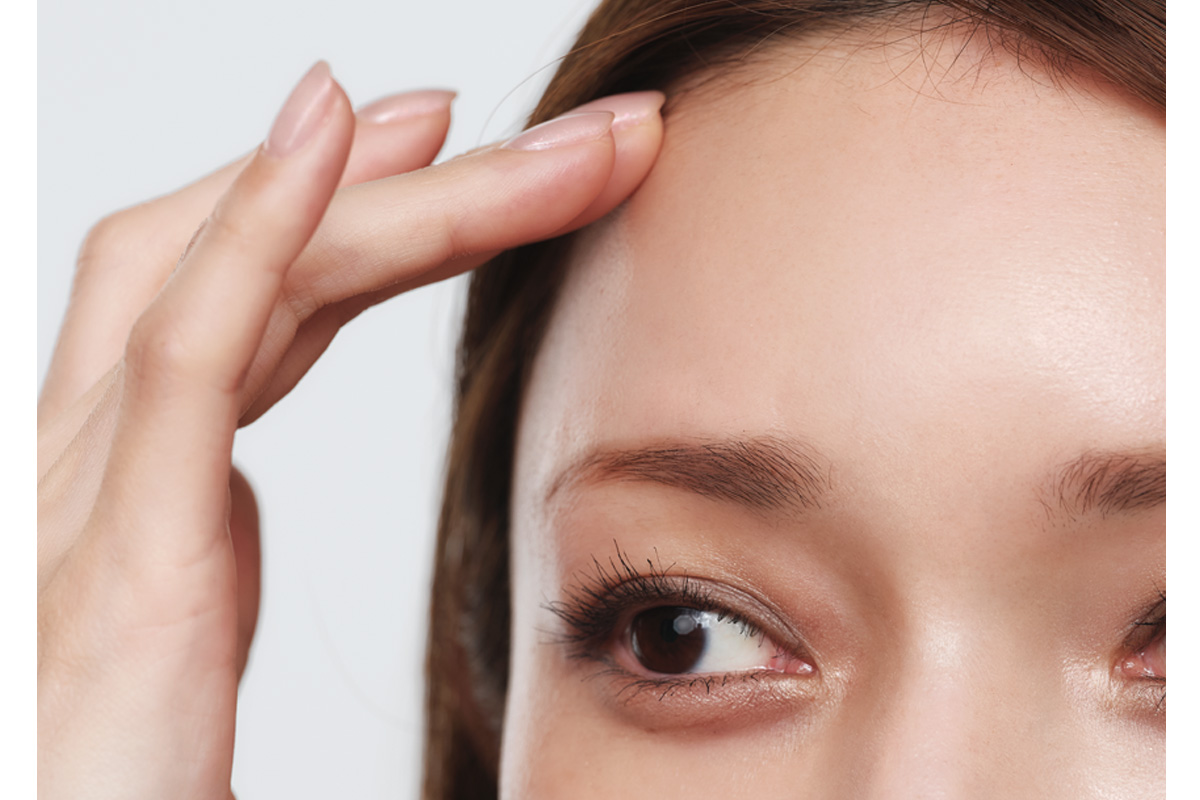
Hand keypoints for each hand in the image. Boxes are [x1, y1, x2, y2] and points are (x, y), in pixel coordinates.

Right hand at [37, 60, 663, 798]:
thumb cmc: (117, 775)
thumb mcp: (178, 627)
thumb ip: (202, 542)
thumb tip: (243, 491)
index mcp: (129, 467)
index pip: (254, 294)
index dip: (353, 209)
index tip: (458, 152)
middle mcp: (93, 445)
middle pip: (261, 260)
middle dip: (408, 179)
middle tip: (548, 128)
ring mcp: (82, 485)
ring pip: (246, 274)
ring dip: (395, 184)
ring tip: (520, 126)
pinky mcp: (111, 553)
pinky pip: (186, 347)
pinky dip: (258, 221)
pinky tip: (332, 125)